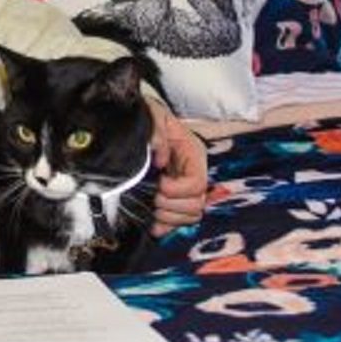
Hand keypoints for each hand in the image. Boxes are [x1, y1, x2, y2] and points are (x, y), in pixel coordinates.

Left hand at [146, 101, 208, 236]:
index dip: (178, 189)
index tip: (160, 183)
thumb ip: (157, 131)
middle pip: (197, 204)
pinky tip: (153, 226)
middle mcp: (193, 173)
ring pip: (191, 215)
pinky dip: (166, 227)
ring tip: (153, 208)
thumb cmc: (150, 117)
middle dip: (173, 206)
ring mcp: (185, 188)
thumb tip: (160, 159)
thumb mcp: (154, 114)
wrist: (142, 123)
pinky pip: (179, 222)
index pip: (198, 183)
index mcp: (193, 155)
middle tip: (154, 199)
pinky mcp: (174, 198)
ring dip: (170, 217)